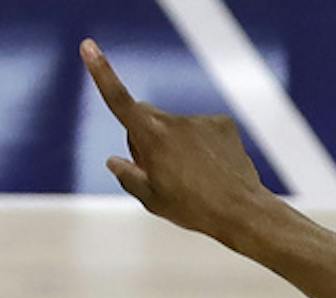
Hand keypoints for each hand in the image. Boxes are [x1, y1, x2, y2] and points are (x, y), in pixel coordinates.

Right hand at [79, 38, 281, 242]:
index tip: (89, 46)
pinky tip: (213, 167)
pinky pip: (202, 130)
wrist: (243, 211)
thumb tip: (115, 161)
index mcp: (151, 136)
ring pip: (176, 126)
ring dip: (177, 143)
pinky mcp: (223, 124)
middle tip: (158, 169)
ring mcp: (201, 121)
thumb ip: (128, 176)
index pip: (119, 100)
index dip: (101, 72)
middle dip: (144, 135)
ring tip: (194, 175)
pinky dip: (202, 144)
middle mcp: (174, 122)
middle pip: (145, 116)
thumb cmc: (195, 208)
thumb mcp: (151, 199)